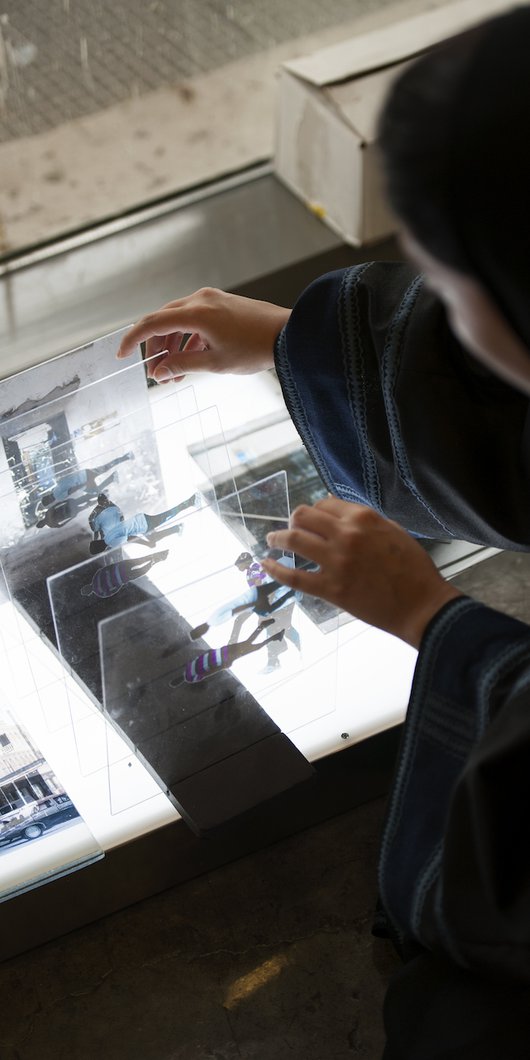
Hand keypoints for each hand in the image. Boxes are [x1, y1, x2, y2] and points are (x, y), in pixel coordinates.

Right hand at [116, 287, 290, 382]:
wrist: (290, 334)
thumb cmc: (256, 349)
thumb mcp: (215, 363)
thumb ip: (183, 365)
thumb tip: (158, 372)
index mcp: (196, 312)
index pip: (152, 324)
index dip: (133, 340)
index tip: (120, 356)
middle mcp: (200, 299)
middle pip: (163, 321)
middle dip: (155, 348)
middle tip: (156, 374)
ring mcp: (212, 299)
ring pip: (179, 320)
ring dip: (173, 345)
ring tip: (174, 373)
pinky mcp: (222, 303)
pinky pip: (195, 319)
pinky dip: (188, 338)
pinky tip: (191, 358)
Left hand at [263, 497, 461, 647]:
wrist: (421, 605)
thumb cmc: (412, 568)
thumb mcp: (392, 530)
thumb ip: (364, 519)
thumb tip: (335, 507)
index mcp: (364, 518)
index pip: (325, 503)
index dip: (315, 510)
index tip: (312, 519)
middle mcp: (346, 535)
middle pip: (304, 516)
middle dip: (293, 519)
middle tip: (290, 528)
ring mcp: (336, 562)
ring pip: (294, 540)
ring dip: (278, 538)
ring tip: (272, 540)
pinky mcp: (331, 589)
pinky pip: (294, 577)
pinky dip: (275, 570)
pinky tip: (265, 565)